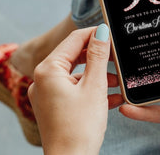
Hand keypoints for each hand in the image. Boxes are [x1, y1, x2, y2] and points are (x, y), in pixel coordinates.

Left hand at [28, 25, 122, 154]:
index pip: (73, 40)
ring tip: (117, 81)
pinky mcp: (54, 107)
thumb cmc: (80, 127)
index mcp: (48, 70)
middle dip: (97, 57)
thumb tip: (101, 31)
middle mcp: (43, 80)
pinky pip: (74, 90)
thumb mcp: (94, 86)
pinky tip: (110, 97)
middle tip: (117, 57)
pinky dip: (91, 90)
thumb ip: (98, 56)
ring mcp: (47, 94)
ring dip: (97, 76)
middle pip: (74, 57)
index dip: (94, 33)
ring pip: (76, 75)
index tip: (111, 31)